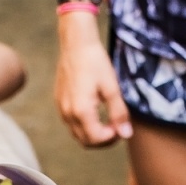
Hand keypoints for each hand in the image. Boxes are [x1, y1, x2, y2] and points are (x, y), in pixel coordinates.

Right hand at [55, 14, 132, 146]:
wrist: (76, 43)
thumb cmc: (95, 62)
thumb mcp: (112, 88)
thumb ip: (119, 113)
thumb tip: (126, 134)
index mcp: (81, 111)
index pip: (96, 139)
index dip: (112, 138)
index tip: (122, 127)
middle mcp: (68, 113)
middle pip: (85, 141)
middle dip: (103, 140)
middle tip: (117, 127)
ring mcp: (61, 108)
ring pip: (77, 133)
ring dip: (93, 133)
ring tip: (107, 121)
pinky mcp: (59, 102)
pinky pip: (71, 122)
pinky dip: (84, 125)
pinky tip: (95, 111)